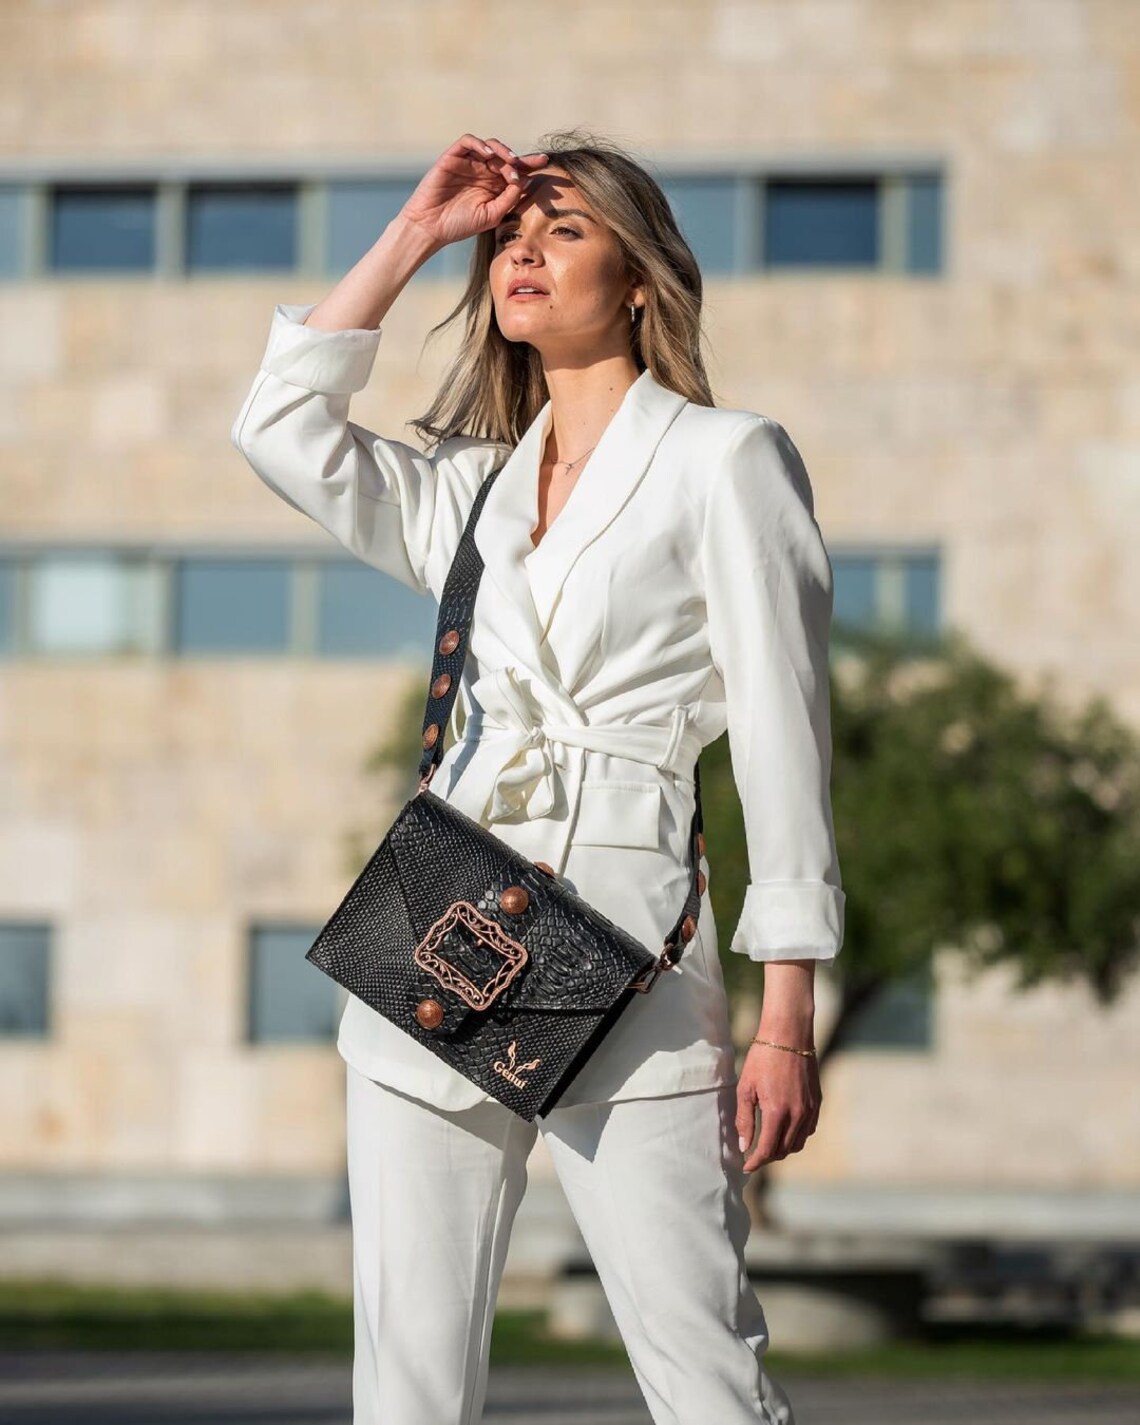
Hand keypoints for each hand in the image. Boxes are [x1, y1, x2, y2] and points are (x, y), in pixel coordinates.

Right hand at [399, 134, 549, 252]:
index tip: (546, 162)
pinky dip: (479, 144)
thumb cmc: (459, 225)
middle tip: (527, 165)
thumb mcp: (492, 215)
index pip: (515, 171)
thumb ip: (509, 198)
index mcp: (493, 186)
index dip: (530, 164)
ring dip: (502, 150)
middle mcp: (482, 172)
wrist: (430, 228)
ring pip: (489, 146)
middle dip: (518, 159)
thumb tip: (525, 181)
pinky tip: (489, 155)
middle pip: (505, 156)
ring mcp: (468, 163)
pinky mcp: (452, 158)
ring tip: (510, 161)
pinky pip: (468, 142)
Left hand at [735, 1037, 821, 1171]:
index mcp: (777, 1112)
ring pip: (798, 1143)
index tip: (745, 1166)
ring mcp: (810, 1109)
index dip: (755, 1162)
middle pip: (784, 1150)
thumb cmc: (762, 1057)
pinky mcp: (817, 1102)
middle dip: (768, 1157)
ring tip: (768, 1144)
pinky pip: (809, 1129)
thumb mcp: (746, 1087)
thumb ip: (745, 1119)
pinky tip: (785, 1130)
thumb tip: (744, 1145)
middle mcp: (798, 1115)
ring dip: (783, 1149)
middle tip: (754, 1155)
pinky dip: (797, 1136)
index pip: (768, 1150)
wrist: (789, 1034)